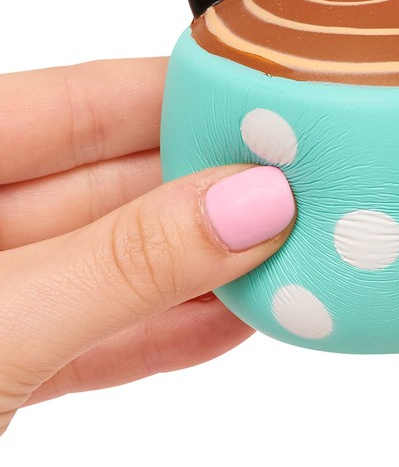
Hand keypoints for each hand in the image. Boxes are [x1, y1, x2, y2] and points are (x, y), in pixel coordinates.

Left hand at [0, 58, 294, 434]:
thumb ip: (120, 267)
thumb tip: (245, 205)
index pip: (74, 103)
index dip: (175, 95)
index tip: (265, 108)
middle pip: (107, 184)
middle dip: (208, 189)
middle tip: (300, 189)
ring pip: (113, 265)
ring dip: (204, 267)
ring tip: (288, 253)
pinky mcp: (0, 371)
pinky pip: (98, 335)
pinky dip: (169, 333)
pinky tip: (237, 320)